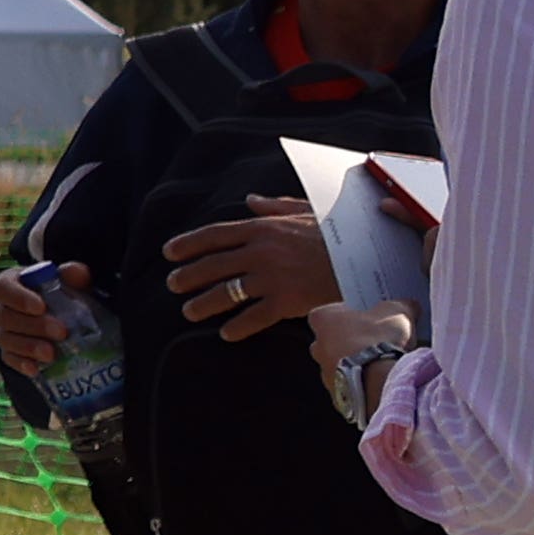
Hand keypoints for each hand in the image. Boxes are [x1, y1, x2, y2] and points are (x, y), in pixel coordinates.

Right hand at [0, 272, 68, 387]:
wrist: (48, 311)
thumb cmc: (53, 291)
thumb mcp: (63, 279)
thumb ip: (71, 274)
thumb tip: (79, 272)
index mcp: (6, 284)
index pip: (4, 288)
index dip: (19, 298)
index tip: (41, 306)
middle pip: (6, 317)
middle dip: (33, 326)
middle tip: (60, 332)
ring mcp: (0, 331)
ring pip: (6, 340)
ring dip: (28, 347)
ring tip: (51, 353)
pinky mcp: (7, 351)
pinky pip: (9, 359)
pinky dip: (22, 364)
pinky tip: (36, 369)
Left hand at [164, 201, 333, 344]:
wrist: (364, 257)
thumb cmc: (335, 232)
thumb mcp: (303, 212)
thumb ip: (274, 206)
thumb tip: (250, 200)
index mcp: (262, 228)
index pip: (215, 235)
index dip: (188, 244)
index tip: (169, 253)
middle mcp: (261, 251)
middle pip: (213, 265)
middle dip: (188, 276)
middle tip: (172, 285)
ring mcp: (272, 277)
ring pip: (227, 293)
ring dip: (204, 304)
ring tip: (189, 311)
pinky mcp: (286, 301)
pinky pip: (253, 317)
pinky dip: (237, 327)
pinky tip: (226, 333)